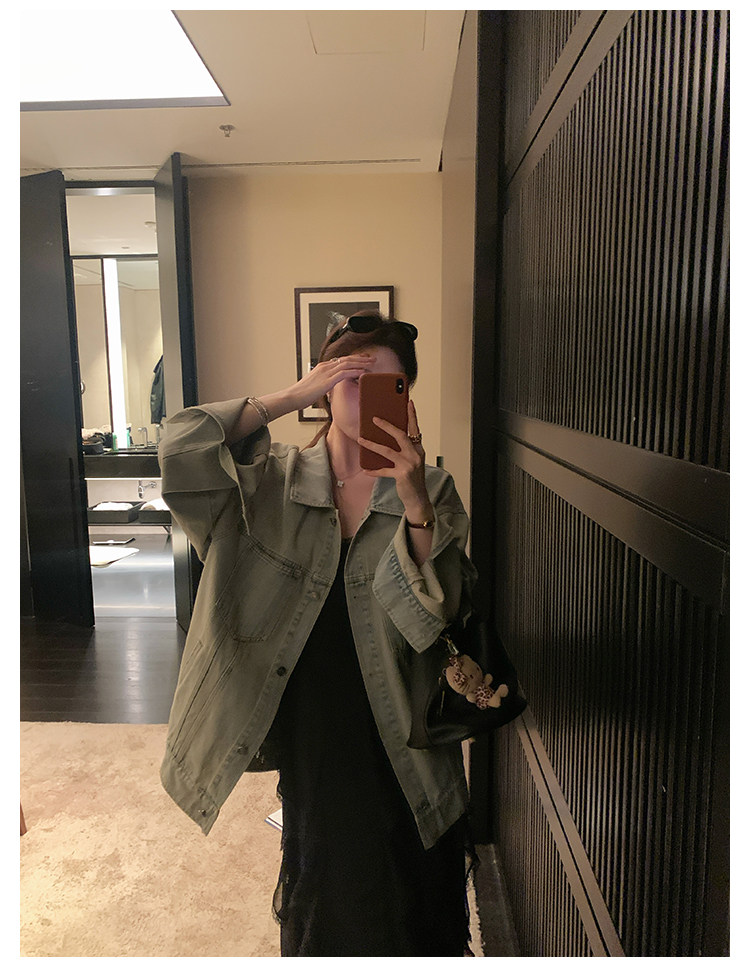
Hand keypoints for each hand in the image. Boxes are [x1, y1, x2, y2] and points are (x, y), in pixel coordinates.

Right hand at [290, 354, 373, 411]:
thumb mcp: (314, 386)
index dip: (353, 359)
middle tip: (372, 358)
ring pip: (347, 364)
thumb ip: (323, 383)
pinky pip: (345, 373)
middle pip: (346, 359)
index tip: (363, 359)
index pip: (341, 360)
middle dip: (361, 358)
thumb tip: (327, 386)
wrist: (292, 397)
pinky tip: (363, 372)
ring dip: (361, 363)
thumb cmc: (301, 394)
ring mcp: (326, 372)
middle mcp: (325, 367)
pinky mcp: (327, 380)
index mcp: (322, 367)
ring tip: (371, 363)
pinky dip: (355, 371)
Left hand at [358, 400, 432, 520]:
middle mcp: (415, 455)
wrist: (418, 498)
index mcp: (418, 449)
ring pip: (388, 451)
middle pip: (400, 435)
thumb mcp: (411, 461)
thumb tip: (384, 439)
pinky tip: (365, 469)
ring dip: (372, 445)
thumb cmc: (412, 479)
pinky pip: (384, 470)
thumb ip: (402, 450)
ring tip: (361, 440)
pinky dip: (374, 470)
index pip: (415, 428)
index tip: (408, 402)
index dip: (412, 415)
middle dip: (387, 426)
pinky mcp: (402, 475)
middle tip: (374, 418)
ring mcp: (409, 465)